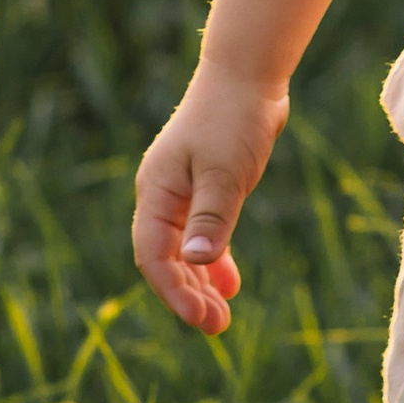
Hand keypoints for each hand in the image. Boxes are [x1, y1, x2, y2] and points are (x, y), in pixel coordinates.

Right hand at [132, 64, 290, 333]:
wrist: (248, 75)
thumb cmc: (232, 117)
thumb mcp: (224, 171)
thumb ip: (211, 217)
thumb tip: (195, 261)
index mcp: (156, 191)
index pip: (154, 255)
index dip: (173, 292)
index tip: (200, 319)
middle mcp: (163, 196)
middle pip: (166, 259)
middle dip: (188, 296)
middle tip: (217, 327)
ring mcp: (183, 193)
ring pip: (184, 251)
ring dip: (200, 284)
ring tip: (221, 316)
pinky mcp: (206, 188)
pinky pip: (203, 235)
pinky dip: (214, 260)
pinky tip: (230, 283)